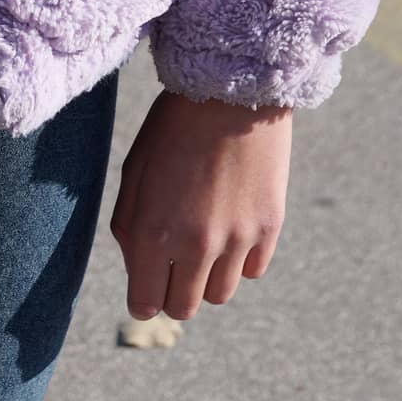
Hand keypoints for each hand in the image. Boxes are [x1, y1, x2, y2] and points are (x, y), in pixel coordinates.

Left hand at [110, 90, 291, 319]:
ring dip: (207, 280)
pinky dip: (240, 261)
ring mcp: (236, 239)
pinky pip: (252, 271)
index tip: (146, 288)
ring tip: (203, 248)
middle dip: (173, 296)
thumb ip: (131, 233)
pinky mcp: (270, 227)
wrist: (231, 92)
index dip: (142, 300)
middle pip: (183, 308)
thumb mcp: (134, 179)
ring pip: (219, 295)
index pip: (145, 304)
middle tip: (172, 271)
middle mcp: (194, 245)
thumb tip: (141, 274)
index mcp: (151, 234)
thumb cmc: (171, 132)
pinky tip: (232, 231)